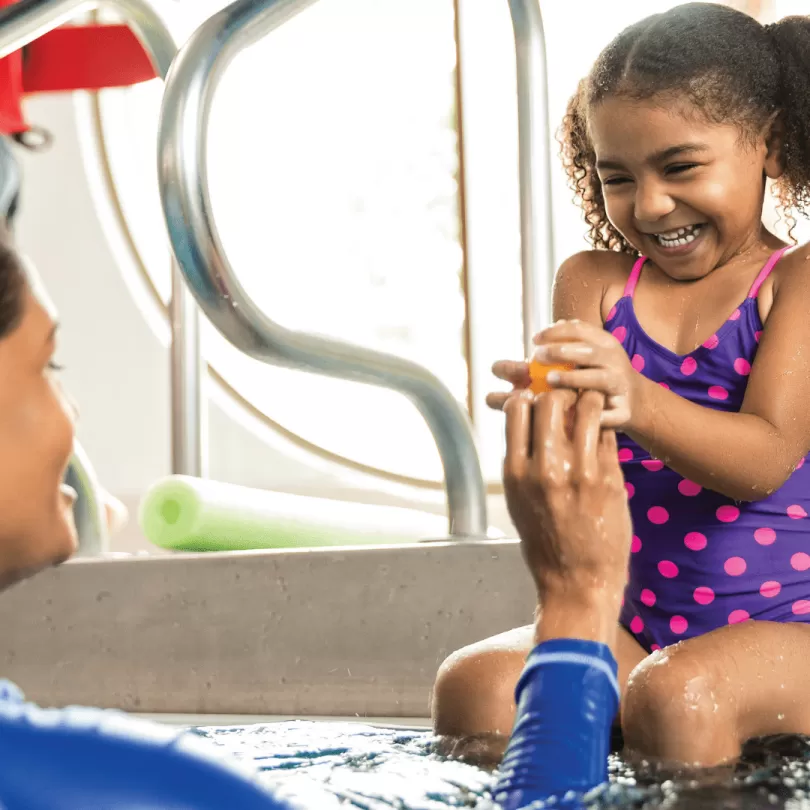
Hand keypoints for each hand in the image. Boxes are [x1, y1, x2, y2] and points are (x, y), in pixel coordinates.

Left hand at [485, 321, 640, 429]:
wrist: (631, 403)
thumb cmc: (589, 381)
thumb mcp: (571, 363)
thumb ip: (539, 361)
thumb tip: (495, 368)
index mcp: (601, 343)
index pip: (579, 329)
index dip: (556, 331)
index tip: (534, 340)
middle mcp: (614, 360)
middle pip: (589, 351)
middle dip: (562, 350)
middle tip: (537, 356)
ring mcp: (621, 385)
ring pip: (599, 379)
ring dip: (574, 378)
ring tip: (551, 380)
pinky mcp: (624, 412)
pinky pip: (608, 414)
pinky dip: (591, 412)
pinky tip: (572, 414)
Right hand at [503, 388, 631, 602]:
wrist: (577, 582)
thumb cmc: (544, 542)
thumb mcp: (518, 500)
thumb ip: (521, 461)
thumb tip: (524, 424)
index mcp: (516, 472)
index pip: (519, 410)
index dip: (528, 397)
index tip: (535, 398)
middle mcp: (546, 467)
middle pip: (551, 401)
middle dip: (558, 394)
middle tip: (565, 399)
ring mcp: (581, 471)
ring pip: (586, 408)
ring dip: (587, 401)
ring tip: (588, 407)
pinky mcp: (610, 478)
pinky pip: (607, 434)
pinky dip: (603, 427)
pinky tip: (601, 432)